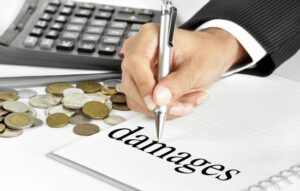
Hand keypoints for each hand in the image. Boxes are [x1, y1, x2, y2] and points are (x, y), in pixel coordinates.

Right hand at [120, 23, 247, 117]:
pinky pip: (143, 104)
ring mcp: (137, 69)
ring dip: (163, 107)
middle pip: (131, 84)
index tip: (156, 102)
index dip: (143, 85)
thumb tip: (159, 97)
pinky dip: (163, 109)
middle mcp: (138, 51)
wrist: (210, 55)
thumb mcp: (198, 67)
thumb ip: (179, 82)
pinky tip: (180, 101)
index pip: (135, 62)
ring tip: (187, 101)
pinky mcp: (140, 84)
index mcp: (150, 36)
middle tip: (181, 106)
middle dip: (157, 102)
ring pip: (137, 98)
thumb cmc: (205, 52)